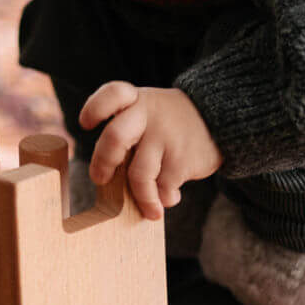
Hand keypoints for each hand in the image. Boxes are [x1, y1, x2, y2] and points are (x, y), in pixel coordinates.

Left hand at [79, 83, 222, 219]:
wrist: (219, 119)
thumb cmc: (170, 121)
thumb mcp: (149, 110)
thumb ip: (128, 132)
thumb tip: (110, 177)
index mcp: (137, 100)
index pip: (112, 94)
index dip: (94, 109)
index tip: (85, 124)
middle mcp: (148, 115)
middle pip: (115, 138)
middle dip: (102, 163)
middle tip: (100, 179)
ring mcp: (165, 136)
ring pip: (139, 175)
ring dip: (142, 198)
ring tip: (149, 210)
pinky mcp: (182, 159)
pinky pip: (163, 189)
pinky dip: (164, 198)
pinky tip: (170, 195)